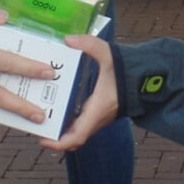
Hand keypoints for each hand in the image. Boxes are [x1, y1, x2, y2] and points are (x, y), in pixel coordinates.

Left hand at [39, 35, 119, 151]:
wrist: (148, 78)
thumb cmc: (128, 71)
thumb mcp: (109, 55)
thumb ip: (90, 45)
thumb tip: (68, 39)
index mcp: (96, 110)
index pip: (77, 136)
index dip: (59, 143)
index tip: (43, 140)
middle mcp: (96, 119)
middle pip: (73, 138)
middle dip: (54, 137)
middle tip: (35, 127)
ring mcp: (98, 118)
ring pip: (77, 131)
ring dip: (60, 129)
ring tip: (41, 117)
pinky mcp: (99, 112)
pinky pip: (81, 124)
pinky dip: (68, 122)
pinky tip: (57, 108)